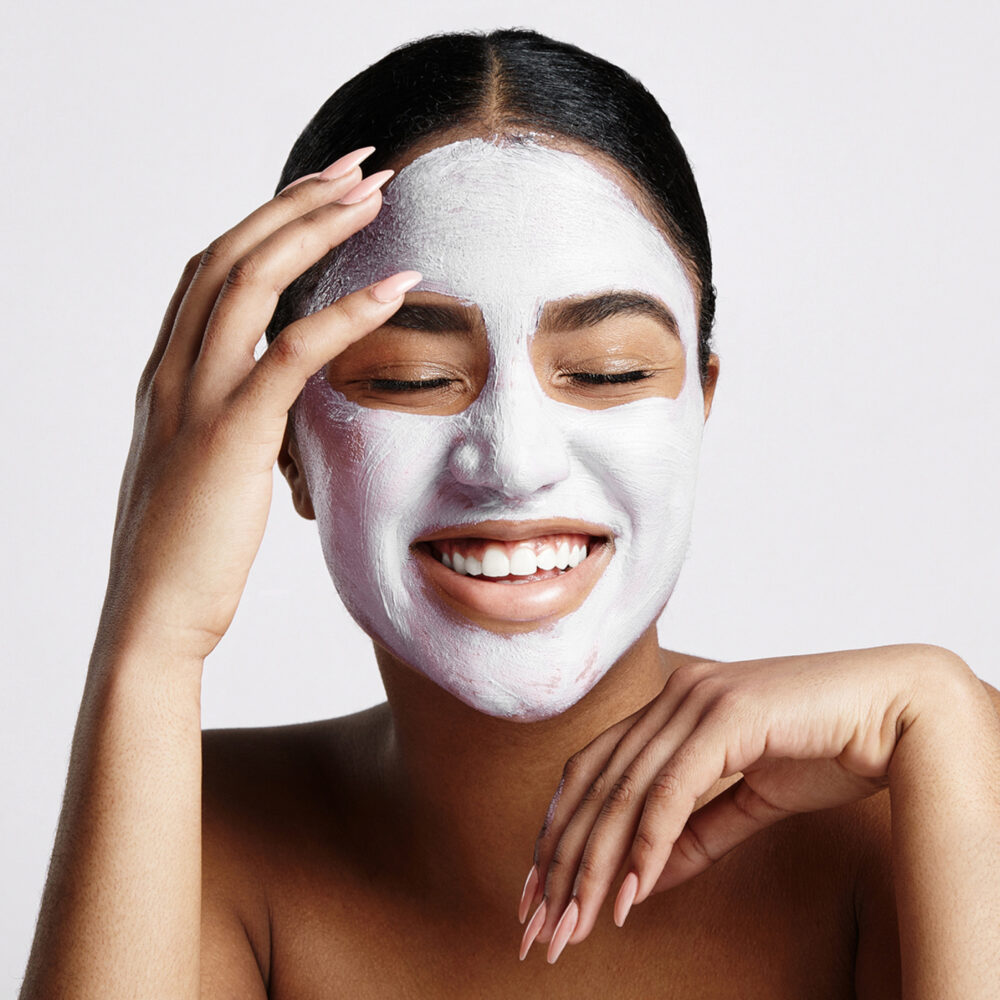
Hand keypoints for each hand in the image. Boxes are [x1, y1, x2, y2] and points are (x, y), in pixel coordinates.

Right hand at [99, 153, 417, 661]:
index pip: (215, 269)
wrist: (154, 616)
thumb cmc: (187, 552)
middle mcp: (172, 372)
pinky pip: (288, 357)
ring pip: (248, 283)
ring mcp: (194, 400)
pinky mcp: (227, 438)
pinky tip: (395, 289)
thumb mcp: (208, 468)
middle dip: (296, 201)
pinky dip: (344, 316)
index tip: (325, 192)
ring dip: (314, 229)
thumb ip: (238, 420)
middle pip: (231, 254)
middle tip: (359, 167)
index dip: (269, 220)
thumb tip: (284, 404)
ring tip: (374, 195)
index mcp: (167, 375)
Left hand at [519, 643, 961, 961]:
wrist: (898, 714)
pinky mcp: (728, 713)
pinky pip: (673, 790)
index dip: (557, 829)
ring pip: (624, 790)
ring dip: (593, 864)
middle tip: (540, 925)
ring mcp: (697, 699)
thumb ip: (693, 833)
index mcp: (670, 706)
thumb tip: (636, 878)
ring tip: (573, 923)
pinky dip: (646, 845)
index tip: (537, 890)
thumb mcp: (747, 800)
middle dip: (561, 860)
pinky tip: (628, 893)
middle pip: (594, 784)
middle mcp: (674, 696)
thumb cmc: (827, 750)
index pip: (591, 770)